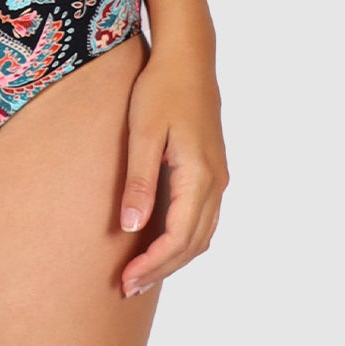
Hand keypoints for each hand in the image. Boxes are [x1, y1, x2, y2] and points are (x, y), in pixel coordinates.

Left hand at [118, 40, 228, 298]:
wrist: (188, 58)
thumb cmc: (160, 89)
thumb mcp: (142, 133)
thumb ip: (139, 181)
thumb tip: (133, 228)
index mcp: (199, 175)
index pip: (178, 237)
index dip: (153, 264)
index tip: (126, 280)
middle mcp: (216, 182)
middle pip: (193, 243)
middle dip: (162, 269)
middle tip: (128, 287)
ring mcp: (218, 177)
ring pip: (201, 234)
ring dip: (174, 258)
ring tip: (141, 274)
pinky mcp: (212, 170)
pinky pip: (202, 217)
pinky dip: (183, 238)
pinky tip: (159, 242)